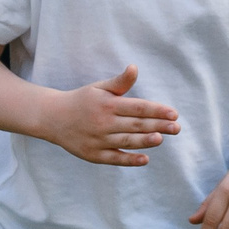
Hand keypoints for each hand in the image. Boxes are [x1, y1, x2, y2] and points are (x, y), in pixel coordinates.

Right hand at [41, 64, 181, 166]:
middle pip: (135, 125)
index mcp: (108, 104)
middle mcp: (103, 122)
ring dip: (144, 141)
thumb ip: (120, 82)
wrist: (52, 118)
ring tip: (161, 139)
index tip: (174, 113)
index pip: (137, 107)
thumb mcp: (100, 87)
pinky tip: (144, 159)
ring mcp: (97, 140)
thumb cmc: (82, 100)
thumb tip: (134, 67)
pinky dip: (128, 160)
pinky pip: (113, 158)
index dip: (157, 110)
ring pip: (125, 142)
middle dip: (157, 126)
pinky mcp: (93, 155)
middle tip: (177, 128)